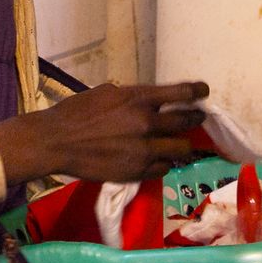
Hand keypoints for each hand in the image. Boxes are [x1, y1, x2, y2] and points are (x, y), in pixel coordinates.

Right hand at [0, 81, 208, 184]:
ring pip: (181, 149)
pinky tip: (158, 158)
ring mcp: (144, 150)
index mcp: (137, 98)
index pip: (180, 93)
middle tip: (198, 118)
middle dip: (195, 118)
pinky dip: (163, 162)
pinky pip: (164, 168)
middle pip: (186, 121)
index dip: (197, 91)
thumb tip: (147, 102)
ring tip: (180, 143)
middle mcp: (146, 122)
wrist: (57, 141)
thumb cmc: (77, 111)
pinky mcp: (137, 171)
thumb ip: (131, 97)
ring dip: (182, 144)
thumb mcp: (106, 93)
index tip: (204, 91)